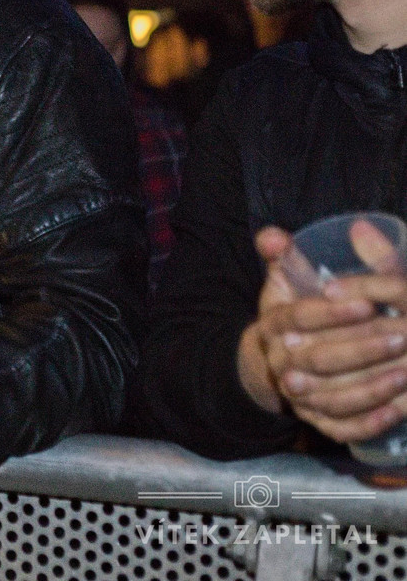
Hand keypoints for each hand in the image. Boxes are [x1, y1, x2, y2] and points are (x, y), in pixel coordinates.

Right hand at [238, 224, 406, 441]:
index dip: (331, 313)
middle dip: (361, 349)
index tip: (368, 304)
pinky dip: (369, 422)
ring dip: (371, 388)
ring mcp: (298, 396)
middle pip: (317, 360)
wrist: (270, 363)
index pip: (298, 319)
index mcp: (273, 325)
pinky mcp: (317, 421)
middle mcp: (280, 363)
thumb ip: (284, 257)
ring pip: (331, 398)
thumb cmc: (290, 315)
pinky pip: (341, 428)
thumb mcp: (285, 283)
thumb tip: (272, 234)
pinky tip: (398, 409)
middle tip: (403, 336)